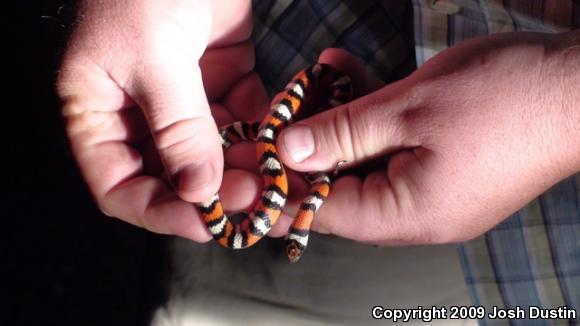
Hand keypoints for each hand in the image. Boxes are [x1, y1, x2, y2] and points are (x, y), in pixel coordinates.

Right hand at [58, 0, 267, 240]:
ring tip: (276, 178)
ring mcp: (184, 100)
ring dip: (244, 168)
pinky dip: (263, 133)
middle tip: (253, 200)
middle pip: (173, 176)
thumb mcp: (153, 56)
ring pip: (213, 153)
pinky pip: (243, 120)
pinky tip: (285, 143)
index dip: (160, 212)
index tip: (205, 221)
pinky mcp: (223, 81)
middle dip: (212, 193)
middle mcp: (140, 113)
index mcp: (98, 112)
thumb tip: (200, 191)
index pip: (119, 186)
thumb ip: (177, 126)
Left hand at [277, 32, 579, 244]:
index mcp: (407, 214)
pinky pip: (395, 151)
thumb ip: (343, 133)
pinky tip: (354, 78)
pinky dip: (373, 120)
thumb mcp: (408, 108)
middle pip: (340, 188)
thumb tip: (291, 153)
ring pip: (365, 164)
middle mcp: (418, 216)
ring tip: (322, 76)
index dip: (282, 186)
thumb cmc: (504, 98)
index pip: (321, 214)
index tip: (255, 159)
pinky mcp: (446, 171)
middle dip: (312, 143)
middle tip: (288, 103)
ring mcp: (434, 194)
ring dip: (341, 122)